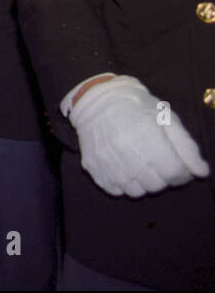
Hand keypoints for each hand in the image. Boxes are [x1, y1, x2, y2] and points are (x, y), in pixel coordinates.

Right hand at [69, 76, 209, 197]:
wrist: (96, 100)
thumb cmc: (136, 107)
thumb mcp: (166, 118)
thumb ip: (186, 146)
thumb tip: (201, 172)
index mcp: (146, 135)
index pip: (173, 172)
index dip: (183, 174)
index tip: (180, 167)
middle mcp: (124, 150)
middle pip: (156, 185)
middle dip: (163, 178)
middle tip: (160, 165)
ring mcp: (106, 161)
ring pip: (136, 192)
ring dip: (144, 184)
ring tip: (143, 168)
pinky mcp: (92, 167)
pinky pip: (115, 190)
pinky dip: (124, 185)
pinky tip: (126, 170)